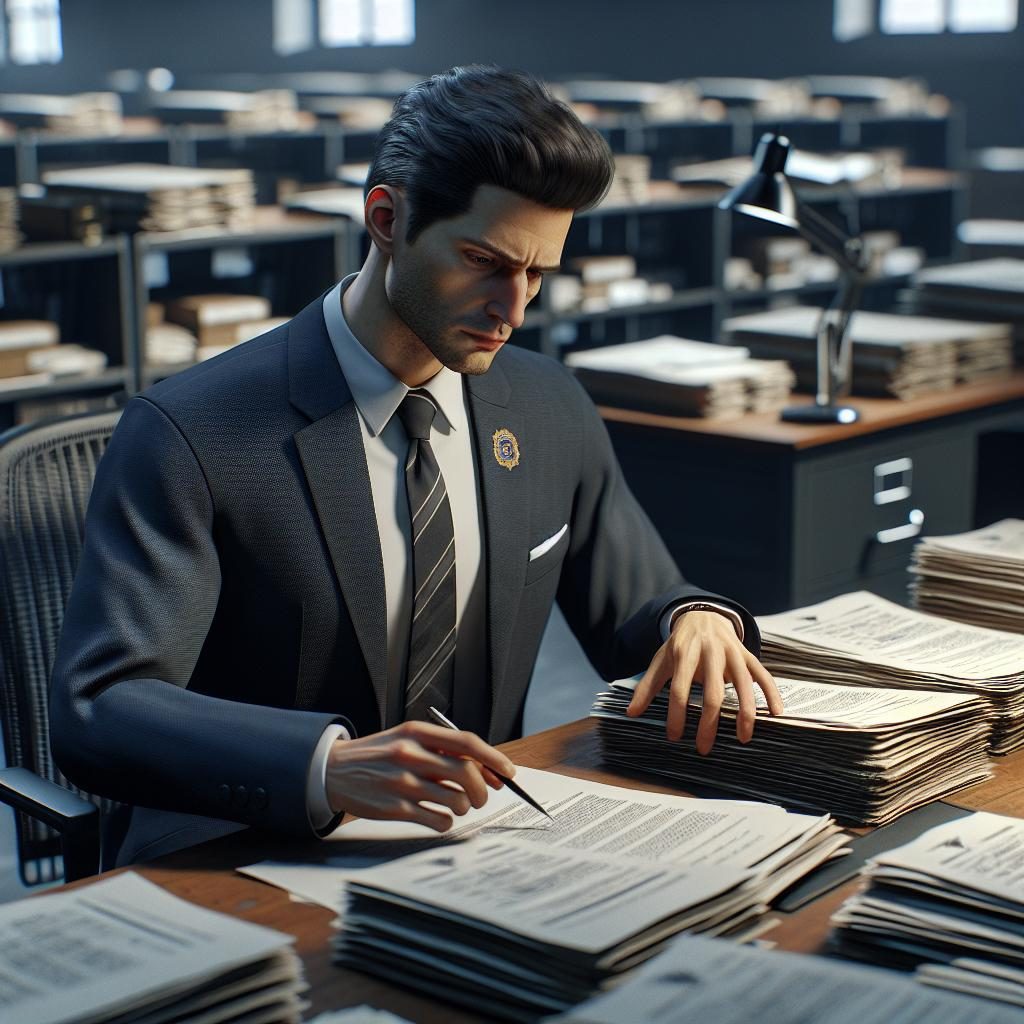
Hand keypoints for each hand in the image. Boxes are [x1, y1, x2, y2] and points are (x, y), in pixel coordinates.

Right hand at [324, 720, 515, 830]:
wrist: (334, 770)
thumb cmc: (379, 755)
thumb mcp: (407, 738)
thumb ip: (442, 749)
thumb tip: (486, 769)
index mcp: (417, 732)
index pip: (467, 742)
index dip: (494, 758)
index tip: (508, 773)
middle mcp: (411, 755)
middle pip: (467, 773)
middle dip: (483, 789)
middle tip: (481, 796)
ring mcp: (403, 783)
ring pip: (456, 799)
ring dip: (466, 806)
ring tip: (457, 804)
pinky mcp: (396, 809)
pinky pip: (438, 820)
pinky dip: (446, 821)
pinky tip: (438, 815)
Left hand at [626, 610, 782, 753]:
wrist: (702, 616)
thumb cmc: (680, 645)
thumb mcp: (660, 661)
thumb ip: (647, 687)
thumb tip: (631, 713)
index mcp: (684, 654)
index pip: (680, 689)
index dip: (677, 715)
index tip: (675, 737)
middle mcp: (710, 653)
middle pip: (713, 692)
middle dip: (709, 723)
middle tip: (705, 749)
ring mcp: (732, 653)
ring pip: (743, 684)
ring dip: (745, 713)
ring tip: (743, 738)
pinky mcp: (747, 655)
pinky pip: (763, 674)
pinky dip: (771, 692)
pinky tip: (776, 713)